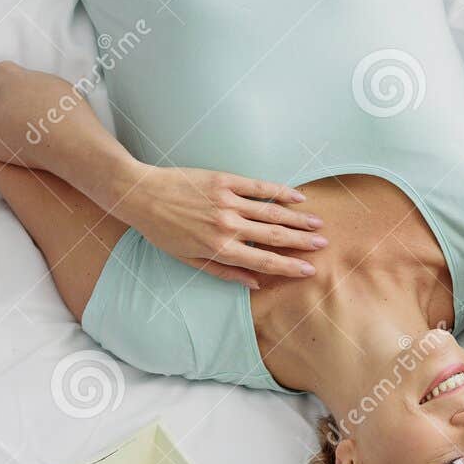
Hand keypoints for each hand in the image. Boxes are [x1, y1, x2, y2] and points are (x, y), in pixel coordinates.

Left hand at [114, 165, 325, 286]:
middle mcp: (228, 226)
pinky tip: (298, 195)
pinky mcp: (224, 180)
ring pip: (272, 211)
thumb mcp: (188, 260)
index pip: (264, 261)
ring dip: (298, 218)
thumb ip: (224, 272)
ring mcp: (228, 201)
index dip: (289, 266)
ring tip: (317, 223)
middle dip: (301, 242)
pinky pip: (259, 187)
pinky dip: (280, 191)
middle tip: (323, 245)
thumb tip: (254, 283)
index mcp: (220, 249)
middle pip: (275, 235)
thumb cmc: (162, 231)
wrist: (140, 194)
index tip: (309, 269)